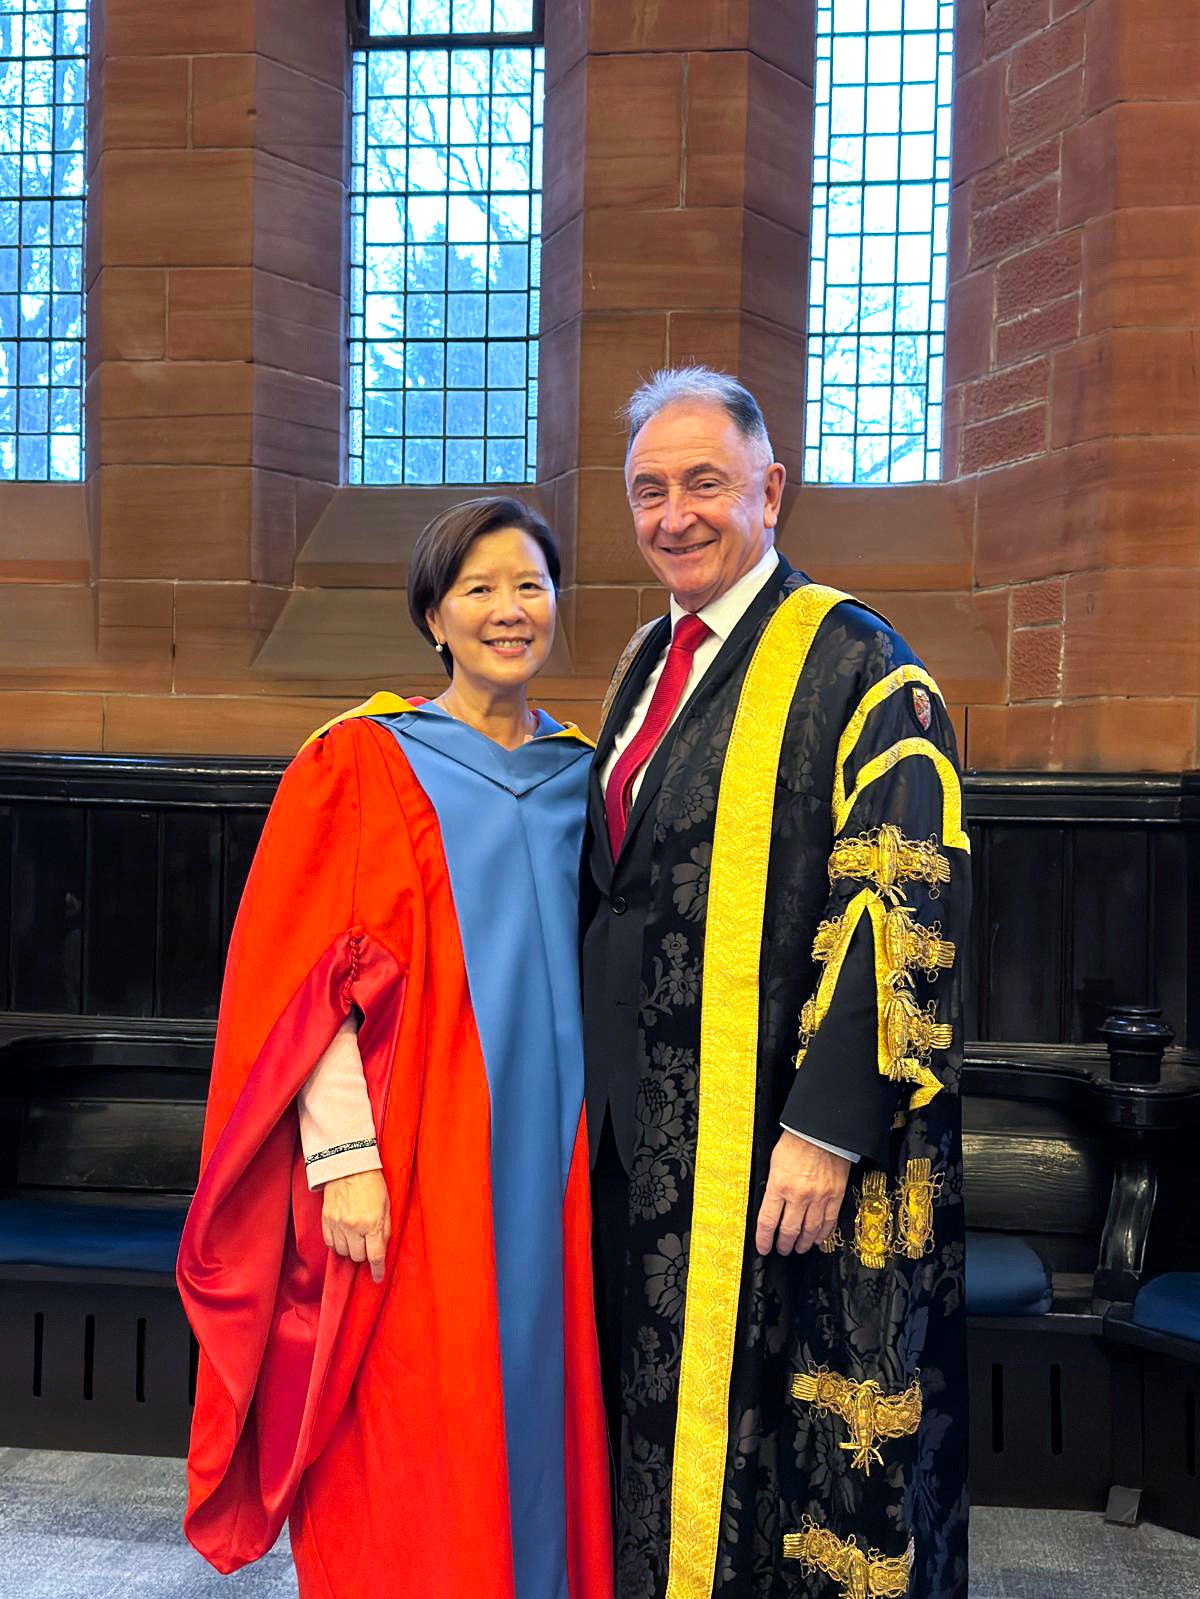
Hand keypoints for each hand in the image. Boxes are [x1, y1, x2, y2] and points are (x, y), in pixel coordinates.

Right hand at [321, 1169, 390, 1283]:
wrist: (349, 1165)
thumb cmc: (372, 1183)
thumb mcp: (386, 1205)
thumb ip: (384, 1229)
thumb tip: (381, 1249)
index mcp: (372, 1223)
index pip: (374, 1256)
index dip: (377, 1270)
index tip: (377, 1277)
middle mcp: (354, 1227)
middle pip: (357, 1257)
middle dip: (364, 1255)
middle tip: (367, 1245)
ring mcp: (338, 1224)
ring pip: (343, 1252)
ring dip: (351, 1249)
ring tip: (355, 1238)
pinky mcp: (326, 1220)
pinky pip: (331, 1243)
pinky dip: (338, 1244)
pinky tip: (344, 1236)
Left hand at [755, 1131, 849, 1256]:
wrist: (822, 1129)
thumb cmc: (796, 1140)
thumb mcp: (775, 1162)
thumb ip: (773, 1185)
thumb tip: (771, 1205)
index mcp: (779, 1185)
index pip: (768, 1221)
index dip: (764, 1239)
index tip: (763, 1247)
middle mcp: (799, 1195)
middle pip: (789, 1230)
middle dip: (784, 1244)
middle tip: (781, 1250)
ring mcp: (819, 1197)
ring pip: (810, 1230)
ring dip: (803, 1243)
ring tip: (798, 1248)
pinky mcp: (836, 1195)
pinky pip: (829, 1221)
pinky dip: (822, 1234)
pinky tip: (817, 1239)